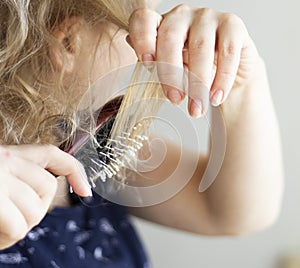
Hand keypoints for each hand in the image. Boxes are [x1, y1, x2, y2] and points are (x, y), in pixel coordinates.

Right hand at [0, 144, 90, 248]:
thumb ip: (17, 182)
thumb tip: (42, 200)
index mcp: (6, 154)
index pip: (52, 154)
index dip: (74, 170)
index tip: (86, 191)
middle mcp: (4, 161)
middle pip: (48, 189)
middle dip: (36, 211)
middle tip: (13, 220)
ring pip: (35, 212)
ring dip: (18, 228)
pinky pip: (18, 228)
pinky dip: (5, 239)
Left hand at [128, 5, 260, 116]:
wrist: (225, 76)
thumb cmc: (192, 71)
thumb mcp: (171, 70)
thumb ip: (155, 61)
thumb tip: (134, 50)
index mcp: (160, 24)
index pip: (144, 20)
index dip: (142, 40)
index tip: (147, 65)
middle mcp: (182, 15)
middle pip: (170, 36)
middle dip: (171, 73)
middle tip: (175, 101)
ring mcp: (208, 17)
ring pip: (200, 47)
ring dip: (198, 83)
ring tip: (197, 109)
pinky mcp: (233, 25)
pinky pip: (227, 52)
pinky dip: (222, 79)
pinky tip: (216, 97)